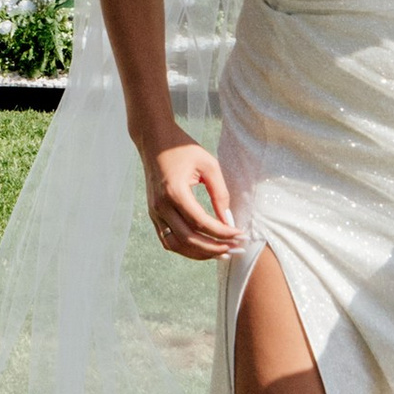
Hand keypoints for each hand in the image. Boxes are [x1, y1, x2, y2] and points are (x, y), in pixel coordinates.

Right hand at [141, 135, 243, 261]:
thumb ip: (220, 193)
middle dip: (215, 247)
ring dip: (199, 253)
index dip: (222, 233)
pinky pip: (167, 240)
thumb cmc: (183, 149)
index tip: (240, 235)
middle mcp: (161, 206)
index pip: (201, 222)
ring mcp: (154, 212)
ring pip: (176, 245)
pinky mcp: (153, 214)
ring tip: (221, 252)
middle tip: (235, 248)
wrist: (154, 140)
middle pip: (189, 239)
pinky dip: (185, 248)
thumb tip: (228, 221)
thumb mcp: (208, 164)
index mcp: (175, 192)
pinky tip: (202, 247)